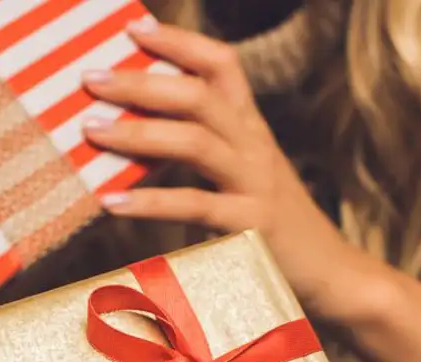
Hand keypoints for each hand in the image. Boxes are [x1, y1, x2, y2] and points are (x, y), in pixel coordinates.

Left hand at [81, 20, 352, 320]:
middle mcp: (254, 146)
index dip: (179, 42)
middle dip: (141, 83)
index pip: (221, 65)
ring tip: (92, 130)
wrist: (330, 273)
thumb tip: (135, 143)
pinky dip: (149, 202)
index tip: (134, 29)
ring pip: (196, 141)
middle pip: (199, 95)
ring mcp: (255, 183)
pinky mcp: (250, 225)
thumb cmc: (273, 227)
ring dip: (138, 132)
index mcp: (251, 129)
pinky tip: (112, 201)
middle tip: (90, 79)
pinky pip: (195, 205)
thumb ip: (201, 157)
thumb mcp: (241, 179)